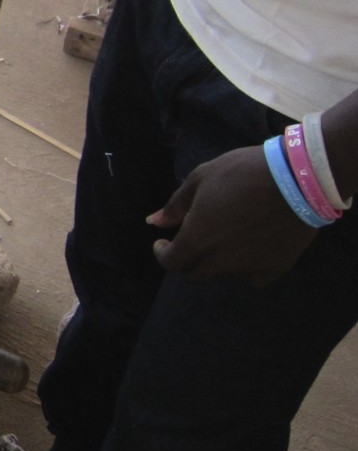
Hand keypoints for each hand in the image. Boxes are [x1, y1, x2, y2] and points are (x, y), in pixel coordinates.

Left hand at [149, 145, 319, 282]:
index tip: (162, 243)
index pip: (172, 263)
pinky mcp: (276, 267)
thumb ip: (175, 205)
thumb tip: (154, 222)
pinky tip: (247, 252)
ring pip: (223, 275)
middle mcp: (221, 259)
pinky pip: (253, 278)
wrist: (297, 178)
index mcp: (198, 238)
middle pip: (195, 273)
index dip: (162, 254)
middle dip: (186, 260)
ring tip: (221, 241)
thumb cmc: (241, 172)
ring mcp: (250, 266)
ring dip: (215, 263)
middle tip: (190, 242)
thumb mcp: (200, 178)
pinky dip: (245, 270)